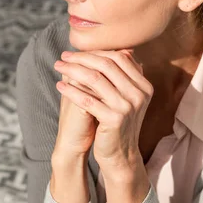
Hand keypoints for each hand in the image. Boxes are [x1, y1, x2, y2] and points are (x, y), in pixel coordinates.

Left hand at [53, 49, 153, 174]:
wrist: (120, 154)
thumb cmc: (117, 123)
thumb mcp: (124, 97)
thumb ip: (121, 75)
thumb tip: (119, 48)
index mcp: (143, 85)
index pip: (118, 58)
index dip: (95, 52)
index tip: (74, 52)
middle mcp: (139, 94)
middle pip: (106, 65)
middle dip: (81, 59)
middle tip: (62, 57)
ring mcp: (128, 106)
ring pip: (95, 79)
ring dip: (72, 71)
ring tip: (58, 68)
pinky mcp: (114, 119)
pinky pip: (88, 99)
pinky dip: (71, 91)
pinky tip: (60, 86)